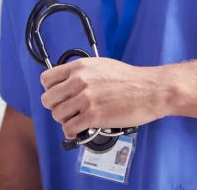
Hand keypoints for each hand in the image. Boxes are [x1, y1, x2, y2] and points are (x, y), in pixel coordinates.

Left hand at [39, 58, 167, 139]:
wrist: (150, 90)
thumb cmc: (130, 78)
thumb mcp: (101, 65)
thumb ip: (82, 72)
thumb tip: (69, 82)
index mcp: (79, 67)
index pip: (46, 79)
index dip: (49, 90)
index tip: (57, 95)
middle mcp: (79, 81)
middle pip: (48, 99)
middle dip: (55, 107)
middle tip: (66, 110)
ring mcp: (85, 99)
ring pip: (57, 115)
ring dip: (64, 120)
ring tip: (75, 120)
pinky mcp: (93, 116)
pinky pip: (69, 128)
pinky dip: (71, 132)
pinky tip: (79, 130)